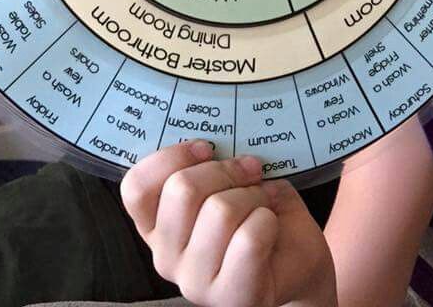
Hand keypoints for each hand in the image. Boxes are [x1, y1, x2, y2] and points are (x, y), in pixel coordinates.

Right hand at [121, 141, 336, 306]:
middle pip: (182, 189)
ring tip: (262, 204)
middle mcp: (165, 257)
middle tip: (249, 171)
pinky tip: (270, 226)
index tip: (206, 148)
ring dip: (252, 196)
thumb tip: (221, 142)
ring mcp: (194, 282)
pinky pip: (249, 238)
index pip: (137, 187)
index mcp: (156, 225)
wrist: (296, 260)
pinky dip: (268, 220)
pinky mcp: (229, 296)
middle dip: (225, 170)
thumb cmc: (257, 215)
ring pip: (219, 210)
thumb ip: (213, 164)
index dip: (171, 157)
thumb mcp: (228, 181)